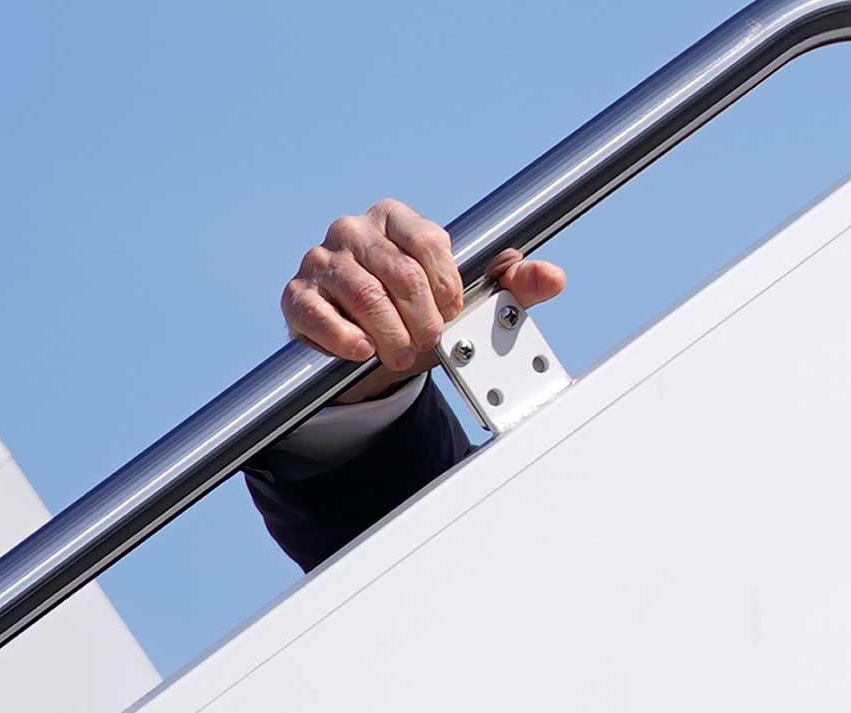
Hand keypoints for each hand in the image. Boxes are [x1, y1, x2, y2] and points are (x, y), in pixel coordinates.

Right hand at [282, 198, 564, 402]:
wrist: (358, 346)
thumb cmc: (413, 313)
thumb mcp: (465, 300)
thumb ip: (511, 286)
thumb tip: (553, 277)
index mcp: (396, 219)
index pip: (430, 244)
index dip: (447, 288)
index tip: (451, 313)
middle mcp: (354, 230)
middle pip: (400, 274)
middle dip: (423, 320)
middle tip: (428, 343)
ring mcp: (321, 260)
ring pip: (365, 297)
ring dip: (391, 336)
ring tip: (400, 355)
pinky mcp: (297, 295)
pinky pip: (322, 316)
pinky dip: (347, 340)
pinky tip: (362, 352)